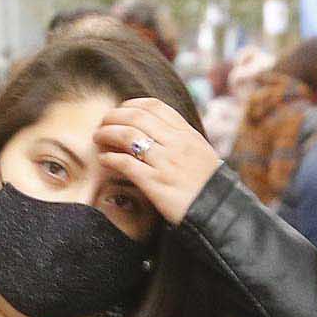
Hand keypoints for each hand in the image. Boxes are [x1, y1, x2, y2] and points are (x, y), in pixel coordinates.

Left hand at [93, 99, 219, 225]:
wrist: (219, 211)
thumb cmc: (208, 185)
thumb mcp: (201, 153)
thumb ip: (181, 139)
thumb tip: (160, 129)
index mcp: (186, 134)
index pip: (154, 106)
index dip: (132, 105)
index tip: (120, 110)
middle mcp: (175, 143)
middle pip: (136, 117)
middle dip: (113, 117)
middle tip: (102, 123)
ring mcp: (165, 162)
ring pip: (127, 136)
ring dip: (107, 134)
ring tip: (98, 138)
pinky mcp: (155, 182)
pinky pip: (125, 163)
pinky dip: (110, 158)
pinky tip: (104, 159)